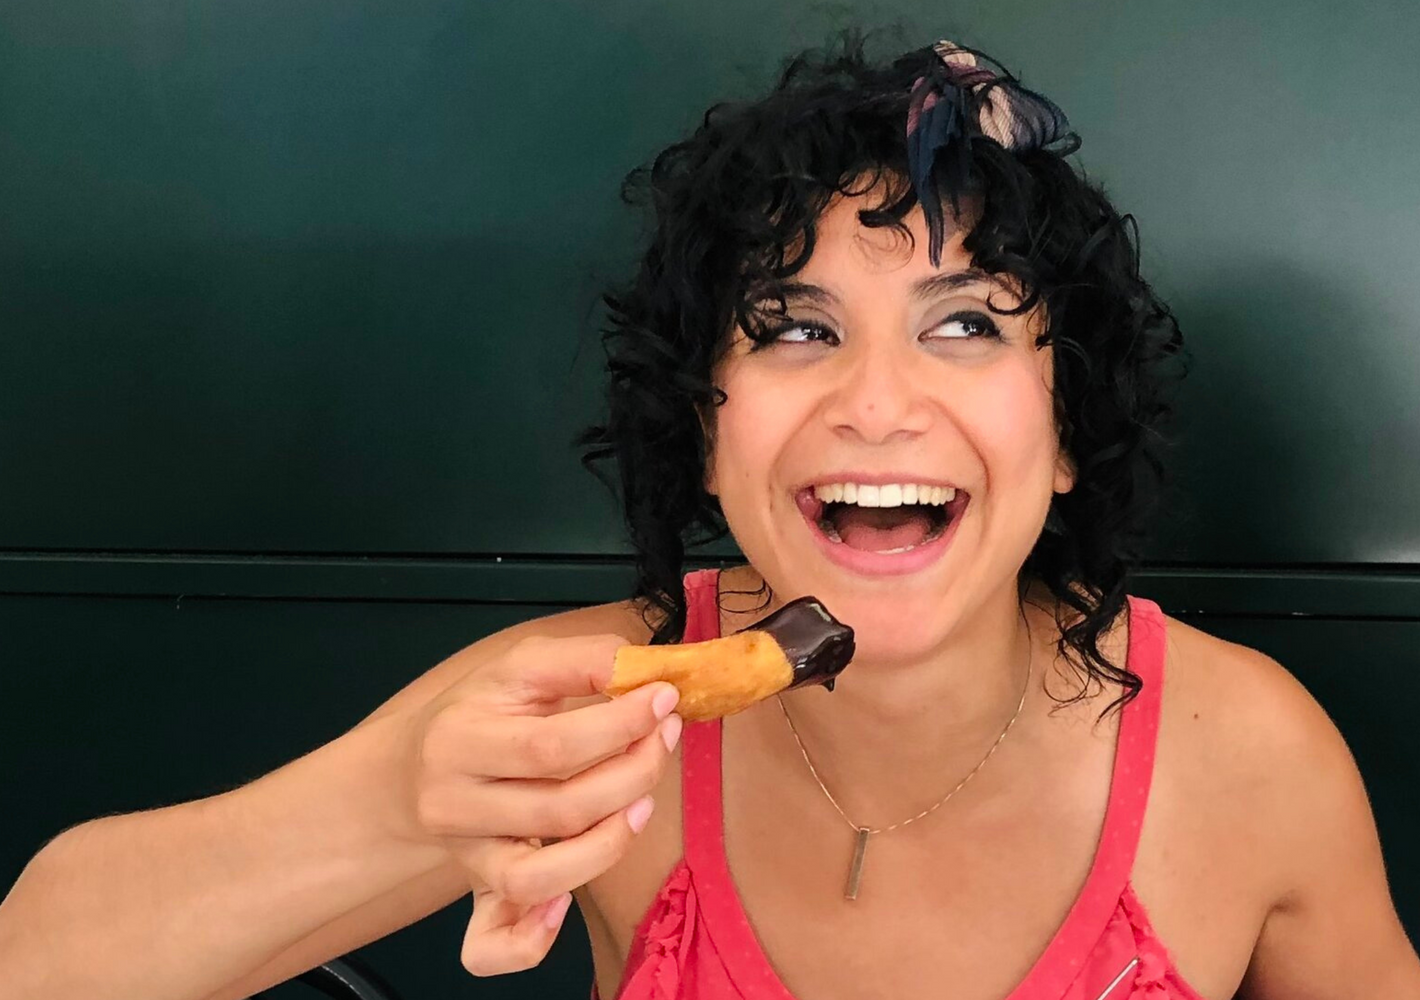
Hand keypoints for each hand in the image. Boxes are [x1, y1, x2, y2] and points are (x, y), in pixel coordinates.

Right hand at [406, 633, 681, 974]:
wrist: (411, 769)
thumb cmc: (481, 711)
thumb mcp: (521, 666)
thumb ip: (583, 660)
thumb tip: (643, 670)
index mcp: (461, 736)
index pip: (553, 745)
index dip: (622, 726)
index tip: (663, 699)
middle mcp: (455, 802)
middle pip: (561, 808)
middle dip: (634, 774)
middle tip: (664, 739)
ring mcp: (466, 854)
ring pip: (539, 877)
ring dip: (610, 844)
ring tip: (642, 803)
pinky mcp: (477, 890)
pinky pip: (493, 943)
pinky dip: (532, 939)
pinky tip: (566, 904)